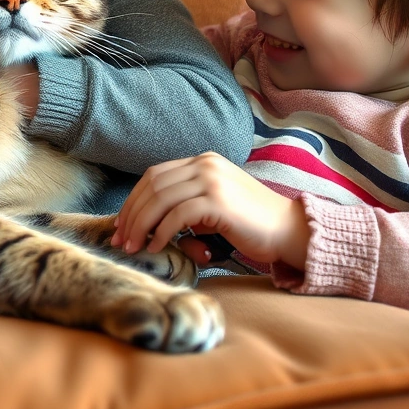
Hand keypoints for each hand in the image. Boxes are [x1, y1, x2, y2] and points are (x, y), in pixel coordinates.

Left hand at [111, 152, 310, 269]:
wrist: (288, 230)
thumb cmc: (249, 224)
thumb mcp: (212, 206)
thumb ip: (185, 205)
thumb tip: (148, 224)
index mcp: (202, 161)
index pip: (154, 176)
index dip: (133, 200)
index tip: (120, 225)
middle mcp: (205, 164)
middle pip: (152, 185)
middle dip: (131, 214)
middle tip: (119, 240)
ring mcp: (212, 180)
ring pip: (160, 199)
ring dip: (140, 225)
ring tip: (133, 247)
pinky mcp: (218, 200)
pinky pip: (177, 215)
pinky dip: (161, 233)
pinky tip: (156, 247)